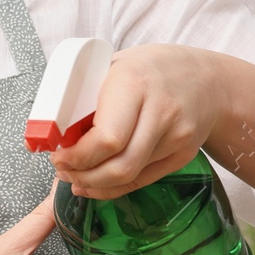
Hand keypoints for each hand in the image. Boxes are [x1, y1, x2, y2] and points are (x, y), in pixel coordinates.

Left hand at [51, 44, 221, 199]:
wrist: (208, 79)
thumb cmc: (151, 69)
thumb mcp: (113, 67)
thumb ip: (85, 95)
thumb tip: (46, 129)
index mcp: (134, 85)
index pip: (107, 138)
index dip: (77, 156)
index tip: (57, 156)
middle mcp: (160, 113)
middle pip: (119, 165)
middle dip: (81, 175)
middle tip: (62, 169)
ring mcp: (176, 137)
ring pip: (129, 177)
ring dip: (94, 184)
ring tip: (74, 176)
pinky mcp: (183, 155)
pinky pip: (143, 180)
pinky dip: (114, 187)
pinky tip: (95, 184)